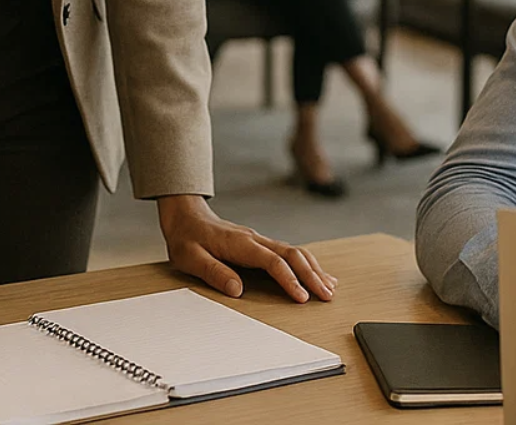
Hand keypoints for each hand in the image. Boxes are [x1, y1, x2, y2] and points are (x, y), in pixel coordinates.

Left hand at [155, 195, 335, 302]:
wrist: (186, 216)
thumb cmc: (186, 238)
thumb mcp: (190, 257)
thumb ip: (213, 272)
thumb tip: (237, 290)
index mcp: (240, 243)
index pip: (273, 261)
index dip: (289, 280)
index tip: (302, 298)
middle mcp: (255, 239)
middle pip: (293, 254)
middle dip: (313, 275)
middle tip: (327, 296)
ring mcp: (259, 240)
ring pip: (295, 252)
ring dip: (314, 269)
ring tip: (330, 288)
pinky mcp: (260, 245)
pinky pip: (289, 253)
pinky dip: (307, 264)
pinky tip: (317, 274)